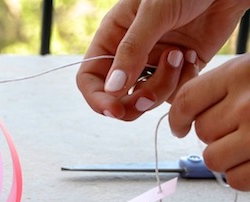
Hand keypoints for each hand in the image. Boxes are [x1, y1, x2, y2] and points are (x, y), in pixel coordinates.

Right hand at [76, 0, 248, 120]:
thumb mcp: (154, 11)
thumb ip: (131, 50)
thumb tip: (112, 89)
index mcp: (112, 37)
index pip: (89, 78)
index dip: (97, 99)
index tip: (114, 109)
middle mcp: (130, 55)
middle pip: (116, 98)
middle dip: (133, 102)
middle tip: (149, 95)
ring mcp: (154, 65)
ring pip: (147, 99)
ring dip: (164, 85)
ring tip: (180, 56)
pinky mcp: (179, 71)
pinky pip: (174, 94)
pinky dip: (184, 82)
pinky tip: (192, 57)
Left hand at [170, 54, 249, 190]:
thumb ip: (221, 87)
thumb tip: (183, 109)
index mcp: (239, 75)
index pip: (185, 101)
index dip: (179, 118)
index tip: (179, 126)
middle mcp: (246, 105)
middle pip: (200, 131)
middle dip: (213, 134)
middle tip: (237, 129)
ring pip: (212, 158)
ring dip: (225, 157)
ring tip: (247, 145)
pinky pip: (236, 180)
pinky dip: (242, 175)